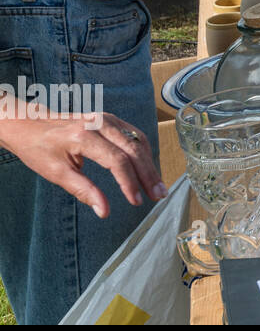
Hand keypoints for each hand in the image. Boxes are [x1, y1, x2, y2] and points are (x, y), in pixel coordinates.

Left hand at [0, 101, 166, 219]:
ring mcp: (107, 118)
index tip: (136, 201)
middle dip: (148, 174)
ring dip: (150, 164)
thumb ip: (83, 191)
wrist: (29, 124)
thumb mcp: (56, 173)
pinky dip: (144, 154)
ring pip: (138, 141)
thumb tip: (104, 211)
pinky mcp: (111, 119)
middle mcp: (100, 123)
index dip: (129, 182)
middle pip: (134, 149)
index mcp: (84, 136)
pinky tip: (148, 169)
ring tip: (157, 186)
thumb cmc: (39, 149)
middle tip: (158, 195)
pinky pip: (134, 135)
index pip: (116, 160)